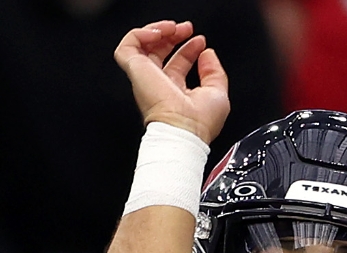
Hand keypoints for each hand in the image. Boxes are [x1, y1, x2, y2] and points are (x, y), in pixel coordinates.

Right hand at [113, 21, 229, 143]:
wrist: (183, 131)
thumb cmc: (199, 123)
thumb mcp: (217, 93)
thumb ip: (214, 72)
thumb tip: (207, 54)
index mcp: (175, 91)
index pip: (178, 62)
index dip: (188, 48)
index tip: (200, 41)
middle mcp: (158, 84)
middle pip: (159, 51)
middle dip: (173, 34)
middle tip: (186, 28)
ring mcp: (145, 77)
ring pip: (141, 46)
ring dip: (156, 30)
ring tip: (171, 28)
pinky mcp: (136, 71)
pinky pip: (128, 46)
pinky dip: (140, 34)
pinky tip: (157, 33)